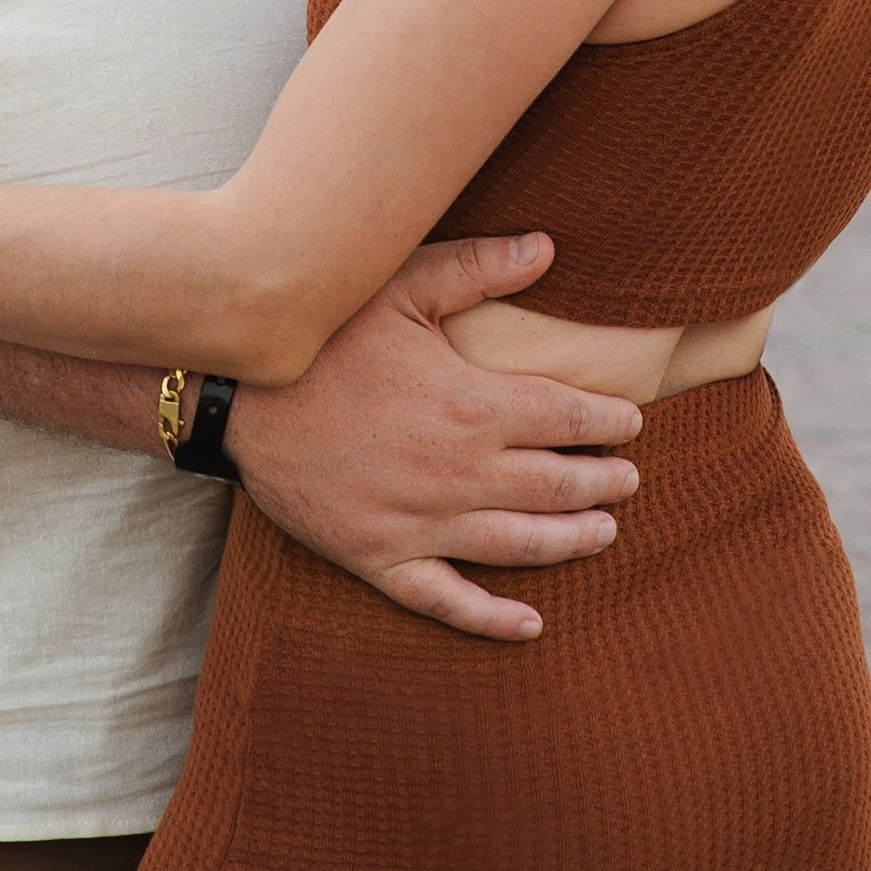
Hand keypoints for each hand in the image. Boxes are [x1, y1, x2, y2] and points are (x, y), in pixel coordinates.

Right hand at [226, 234, 643, 642]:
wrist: (239, 400)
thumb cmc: (322, 336)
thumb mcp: (400, 285)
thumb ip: (478, 268)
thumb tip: (549, 246)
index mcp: (473, 405)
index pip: (567, 418)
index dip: (609, 422)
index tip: (632, 422)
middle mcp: (460, 474)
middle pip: (556, 485)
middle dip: (602, 482)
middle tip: (628, 480)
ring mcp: (422, 524)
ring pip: (519, 545)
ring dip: (571, 541)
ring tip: (604, 534)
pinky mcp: (381, 559)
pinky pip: (448, 601)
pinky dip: (493, 619)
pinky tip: (530, 624)